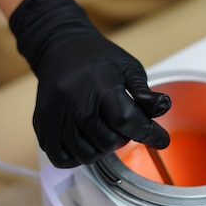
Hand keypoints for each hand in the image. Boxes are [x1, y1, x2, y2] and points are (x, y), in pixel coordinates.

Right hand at [9, 0, 170, 167]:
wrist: (60, 47)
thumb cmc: (98, 58)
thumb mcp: (129, 67)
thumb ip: (145, 91)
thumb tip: (162, 108)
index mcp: (100, 84)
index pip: (126, 119)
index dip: (147, 133)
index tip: (161, 140)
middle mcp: (74, 102)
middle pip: (108, 142)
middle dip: (124, 138)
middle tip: (123, 123)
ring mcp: (55, 115)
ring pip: (86, 154)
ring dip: (102, 149)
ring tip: (105, 131)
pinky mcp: (42, 124)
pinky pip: (61, 158)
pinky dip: (77, 157)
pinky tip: (86, 141)